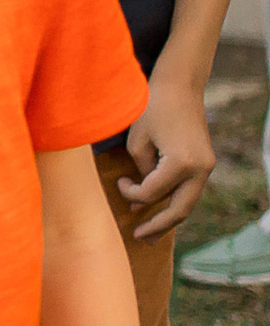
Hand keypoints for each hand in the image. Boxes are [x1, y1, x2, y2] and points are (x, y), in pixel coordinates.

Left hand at [119, 75, 215, 238]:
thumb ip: (141, 172)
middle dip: (158, 226)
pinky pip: (188, 190)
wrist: (180, 87)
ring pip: (187, 203)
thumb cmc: (152, 109)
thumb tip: (143, 198)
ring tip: (149, 235)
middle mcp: (200, 168)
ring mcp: (206, 167)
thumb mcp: (137, 141)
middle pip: (179, 209)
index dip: (131, 193)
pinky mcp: (204, 163)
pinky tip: (158, 211)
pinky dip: (174, 202)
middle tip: (138, 238)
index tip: (118, 183)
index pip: (152, 193)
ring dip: (168, 219)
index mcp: (182, 163)